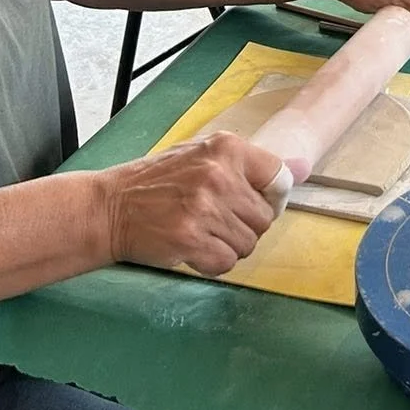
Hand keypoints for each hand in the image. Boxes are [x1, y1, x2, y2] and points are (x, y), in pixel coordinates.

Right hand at [101, 133, 280, 276]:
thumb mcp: (200, 155)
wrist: (110, 207)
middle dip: (245, 227)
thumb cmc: (155, 182)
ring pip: (247, 244)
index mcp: (225, 148)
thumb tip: (299, 171)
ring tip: (201, 233)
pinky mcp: (190, 239)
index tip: (256, 204)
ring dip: (227, 246)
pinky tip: (192, 248)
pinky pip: (225, 262)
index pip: (279, 177)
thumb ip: (245, 165)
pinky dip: (211, 262)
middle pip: (265, 218)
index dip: (272, 198)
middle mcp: (218, 175)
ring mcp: (204, 208)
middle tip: (216, 221)